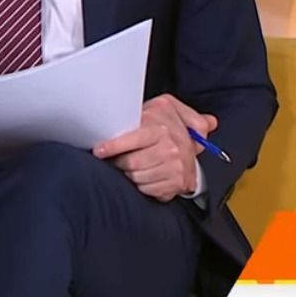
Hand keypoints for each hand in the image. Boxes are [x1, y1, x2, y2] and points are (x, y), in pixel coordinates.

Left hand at [92, 94, 217, 202]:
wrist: (197, 139)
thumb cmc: (168, 124)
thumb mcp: (157, 107)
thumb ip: (136, 110)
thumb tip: (112, 113)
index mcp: (161, 129)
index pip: (132, 140)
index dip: (113, 147)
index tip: (98, 151)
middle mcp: (171, 149)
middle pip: (131, 163)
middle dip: (117, 162)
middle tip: (113, 159)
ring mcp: (176, 167)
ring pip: (137, 177)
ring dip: (128, 173)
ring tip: (128, 165)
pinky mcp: (179, 183)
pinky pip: (147, 189)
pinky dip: (141, 184)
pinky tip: (142, 174)